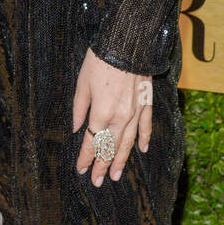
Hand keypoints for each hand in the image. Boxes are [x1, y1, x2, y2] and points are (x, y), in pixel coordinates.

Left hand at [73, 47, 151, 185]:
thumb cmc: (99, 60)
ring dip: (121, 160)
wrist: (127, 43)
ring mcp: (135, 112)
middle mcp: (120, 117)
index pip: (92, 142)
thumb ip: (79, 108)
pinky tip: (142, 150)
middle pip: (110, 147)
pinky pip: (146, 126)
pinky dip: (144, 139)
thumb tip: (77, 128)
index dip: (86, 158)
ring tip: (115, 175)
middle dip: (102, 165)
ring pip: (127, 142)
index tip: (81, 169)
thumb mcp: (82, 83)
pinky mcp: (146, 103)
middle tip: (98, 181)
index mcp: (101, 112)